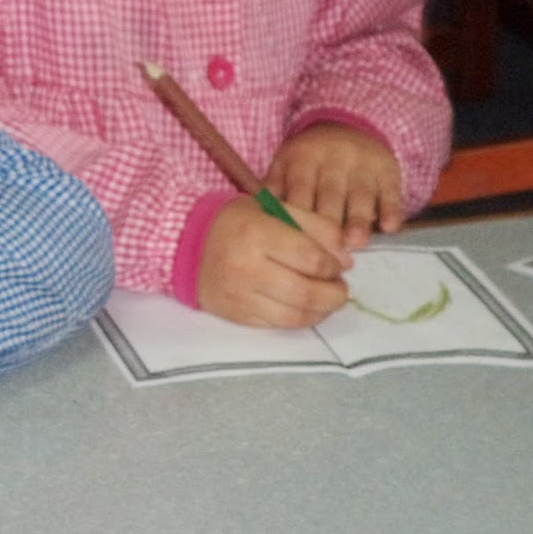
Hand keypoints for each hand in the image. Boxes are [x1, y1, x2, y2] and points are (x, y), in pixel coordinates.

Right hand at [197, 197, 351, 327]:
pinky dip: (300, 320)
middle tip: (341, 289)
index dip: (334, 265)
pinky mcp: (236, 316)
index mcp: (257, 234)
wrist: (185, 244)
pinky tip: (306, 308)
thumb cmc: (236, 222)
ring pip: (294, 315)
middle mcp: (247, 268)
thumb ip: (315, 226)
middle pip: (306, 292)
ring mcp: (240, 296)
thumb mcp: (274, 208)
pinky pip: (278, 325)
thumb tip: (347, 259)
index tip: (339, 264)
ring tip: (327, 299)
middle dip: (334, 294)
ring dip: (321, 311)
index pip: (311, 259)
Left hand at [265, 123, 405, 248]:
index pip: (299, 188)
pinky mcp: (388, 170)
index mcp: (303, 158)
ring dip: (359, 219)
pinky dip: (392, 209)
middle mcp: (333, 159)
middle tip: (327, 251)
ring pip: (360, 193)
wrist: (348, 127)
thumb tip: (256, 218)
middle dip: (329, 221)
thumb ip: (274, 190)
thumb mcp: (286, 165)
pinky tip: (390, 227)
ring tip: (356, 243)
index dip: (298, 216)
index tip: (295, 243)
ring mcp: (362, 164)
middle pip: (330, 193)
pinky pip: (391, 190)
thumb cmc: (309, 160)